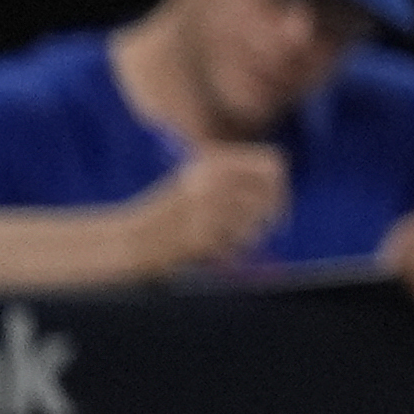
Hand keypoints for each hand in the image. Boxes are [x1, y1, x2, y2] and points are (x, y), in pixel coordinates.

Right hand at [126, 144, 288, 276]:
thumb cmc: (169, 214)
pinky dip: (232, 251)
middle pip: (273, 193)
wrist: (131, 240)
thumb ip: (238, 181)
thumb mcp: (200, 183)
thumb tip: (281, 190)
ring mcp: (207, 209)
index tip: (276, 201)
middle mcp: (214, 180)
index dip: (280, 183)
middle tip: (273, 226)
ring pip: (258, 222)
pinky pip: (238, 245)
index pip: (272, 163)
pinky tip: (210, 250)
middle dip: (276, 212)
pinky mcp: (202, 237)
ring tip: (225, 239)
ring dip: (250, 235)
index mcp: (214, 162)